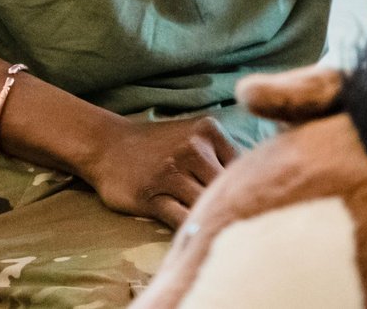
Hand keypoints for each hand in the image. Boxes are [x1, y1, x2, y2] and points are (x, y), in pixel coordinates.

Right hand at [81, 115, 239, 228]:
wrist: (107, 146)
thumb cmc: (157, 146)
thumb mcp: (193, 135)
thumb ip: (222, 154)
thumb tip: (259, 182)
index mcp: (208, 130)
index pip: (242, 166)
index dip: (244, 187)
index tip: (241, 201)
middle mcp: (192, 148)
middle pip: (227, 188)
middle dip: (229, 206)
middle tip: (230, 223)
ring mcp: (171, 173)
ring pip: (206, 206)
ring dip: (209, 221)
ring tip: (213, 232)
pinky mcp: (152, 196)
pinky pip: (182, 220)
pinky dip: (190, 231)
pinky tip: (192, 235)